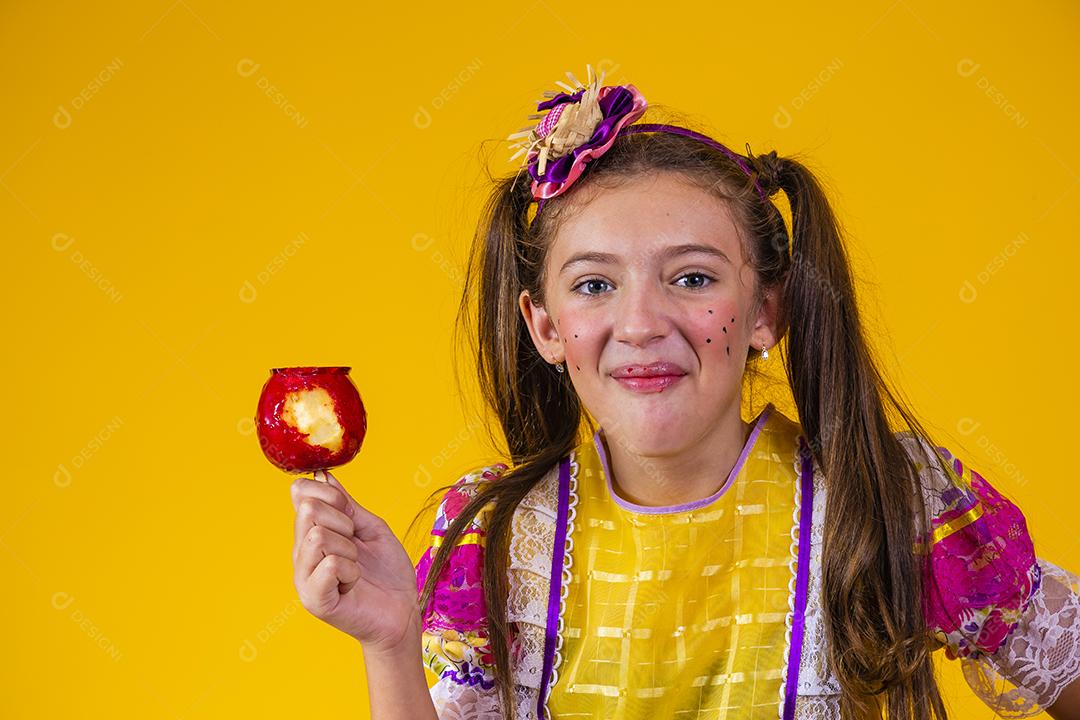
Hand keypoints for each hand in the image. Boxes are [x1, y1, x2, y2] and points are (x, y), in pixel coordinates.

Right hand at [291, 470, 421, 653]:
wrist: (402, 611)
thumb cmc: (387, 572)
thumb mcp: (370, 528)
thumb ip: (346, 505)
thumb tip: (322, 476)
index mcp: (312, 533)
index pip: (301, 494)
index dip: (330, 495)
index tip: (351, 515)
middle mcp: (302, 554)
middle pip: (309, 511)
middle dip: (344, 523)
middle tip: (356, 546)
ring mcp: (305, 578)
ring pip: (318, 537)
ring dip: (349, 549)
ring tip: (356, 567)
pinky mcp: (315, 600)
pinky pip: (329, 565)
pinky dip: (350, 570)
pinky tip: (353, 583)